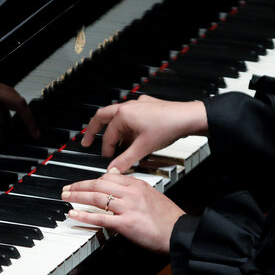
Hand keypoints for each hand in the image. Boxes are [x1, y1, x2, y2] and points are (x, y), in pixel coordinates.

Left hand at [0, 76, 37, 152]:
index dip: (2, 133)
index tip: (2, 142)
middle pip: (18, 103)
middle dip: (28, 120)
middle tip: (35, 135)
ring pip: (15, 97)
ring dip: (22, 113)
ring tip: (28, 129)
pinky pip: (7, 95)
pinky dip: (13, 107)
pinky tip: (13, 120)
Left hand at [61, 172, 185, 253]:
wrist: (179, 232)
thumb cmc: (168, 218)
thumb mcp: (152, 196)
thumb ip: (135, 189)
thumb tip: (120, 183)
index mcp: (138, 185)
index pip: (109, 176)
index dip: (92, 180)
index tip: (83, 184)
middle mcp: (131, 193)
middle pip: (99, 184)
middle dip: (79, 186)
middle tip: (67, 189)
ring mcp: (128, 208)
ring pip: (97, 198)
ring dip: (77, 197)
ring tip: (66, 198)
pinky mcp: (126, 224)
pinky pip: (100, 217)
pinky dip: (84, 215)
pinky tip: (74, 213)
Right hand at [81, 95, 208, 172]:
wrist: (188, 117)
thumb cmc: (168, 127)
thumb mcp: (143, 148)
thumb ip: (125, 160)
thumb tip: (113, 170)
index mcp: (123, 114)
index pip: (108, 135)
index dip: (106, 149)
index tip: (107, 159)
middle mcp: (128, 106)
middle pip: (102, 117)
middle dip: (93, 130)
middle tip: (87, 141)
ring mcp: (138, 105)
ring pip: (118, 116)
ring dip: (114, 130)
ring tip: (116, 144)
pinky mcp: (148, 106)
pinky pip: (130, 115)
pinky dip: (127, 126)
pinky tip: (133, 136)